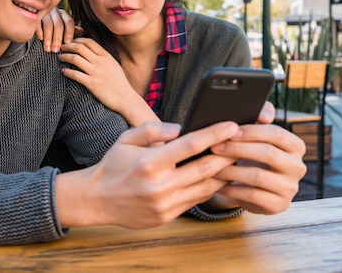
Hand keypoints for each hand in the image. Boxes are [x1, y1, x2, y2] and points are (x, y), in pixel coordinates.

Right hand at [36, 8, 82, 52]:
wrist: (38, 10)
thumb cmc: (54, 23)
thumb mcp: (63, 24)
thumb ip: (72, 29)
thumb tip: (83, 32)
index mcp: (64, 15)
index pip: (69, 22)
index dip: (69, 32)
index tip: (67, 43)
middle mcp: (55, 12)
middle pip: (58, 25)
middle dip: (57, 38)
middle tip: (56, 50)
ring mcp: (45, 13)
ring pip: (48, 25)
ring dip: (48, 38)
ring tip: (48, 49)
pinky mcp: (35, 15)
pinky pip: (37, 22)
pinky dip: (39, 31)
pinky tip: (40, 39)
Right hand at [55, 121, 239, 228]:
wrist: (97, 200)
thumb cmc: (113, 165)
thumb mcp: (126, 139)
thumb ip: (152, 129)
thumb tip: (179, 127)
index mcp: (150, 162)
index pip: (191, 145)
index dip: (215, 133)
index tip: (232, 125)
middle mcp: (160, 185)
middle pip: (206, 167)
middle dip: (229, 153)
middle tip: (244, 142)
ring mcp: (165, 204)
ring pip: (206, 187)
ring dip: (224, 173)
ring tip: (237, 160)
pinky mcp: (167, 216)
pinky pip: (195, 200)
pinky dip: (209, 189)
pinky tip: (218, 178)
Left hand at [59, 38, 158, 124]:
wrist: (125, 99)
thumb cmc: (119, 83)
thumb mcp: (114, 65)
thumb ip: (104, 57)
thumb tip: (92, 50)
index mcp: (106, 56)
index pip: (89, 41)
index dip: (77, 39)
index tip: (70, 42)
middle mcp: (101, 62)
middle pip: (80, 47)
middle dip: (68, 46)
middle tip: (61, 48)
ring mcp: (96, 73)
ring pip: (75, 59)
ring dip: (65, 57)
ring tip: (60, 58)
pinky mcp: (92, 84)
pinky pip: (75, 75)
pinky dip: (67, 72)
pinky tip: (63, 72)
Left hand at [203, 116, 306, 214]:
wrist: (255, 188)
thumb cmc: (253, 154)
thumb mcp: (257, 136)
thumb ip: (260, 118)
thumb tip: (264, 115)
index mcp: (296, 146)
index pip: (276, 134)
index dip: (252, 131)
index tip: (229, 131)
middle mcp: (298, 167)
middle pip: (268, 154)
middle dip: (238, 149)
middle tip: (215, 147)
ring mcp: (290, 188)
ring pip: (259, 176)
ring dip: (231, 170)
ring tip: (212, 166)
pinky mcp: (280, 205)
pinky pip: (253, 196)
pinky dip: (233, 189)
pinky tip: (219, 185)